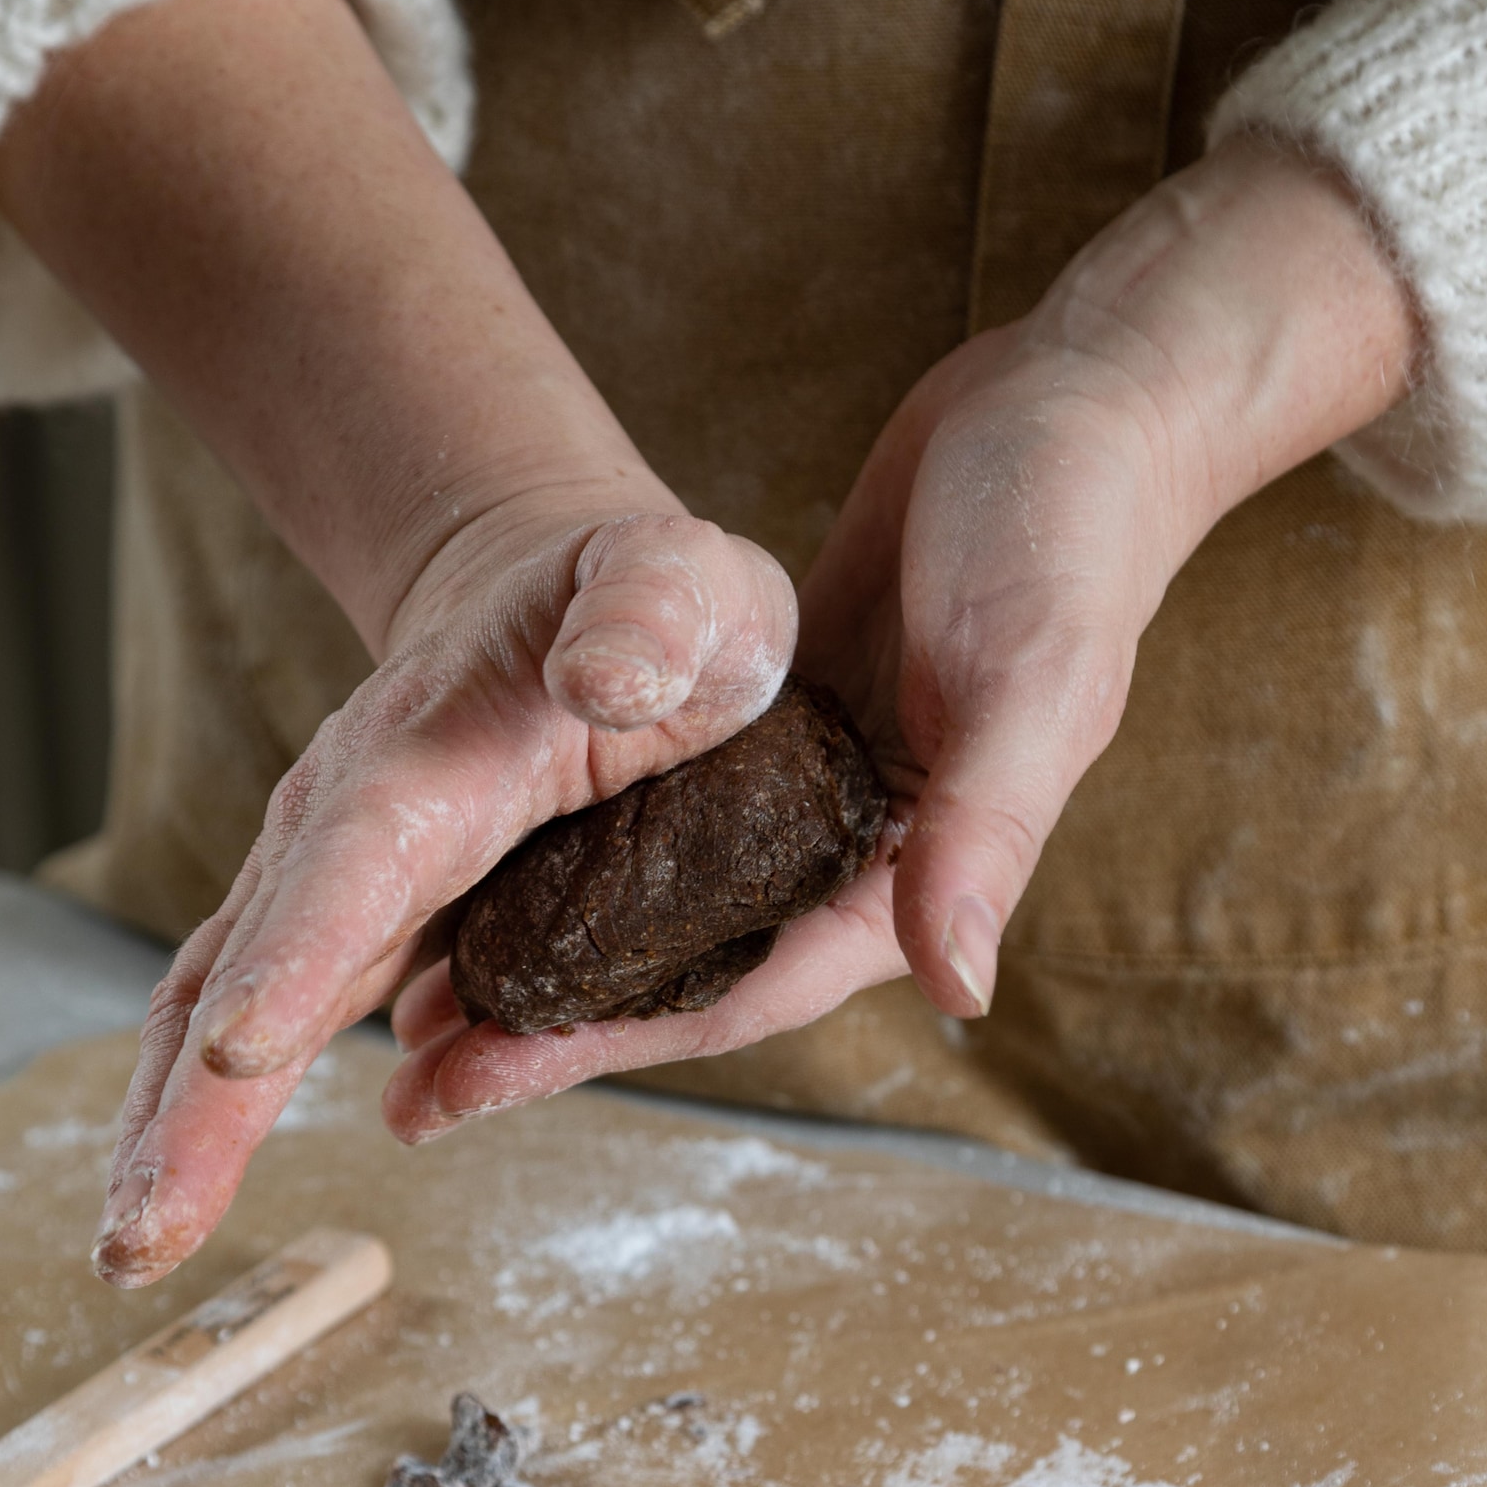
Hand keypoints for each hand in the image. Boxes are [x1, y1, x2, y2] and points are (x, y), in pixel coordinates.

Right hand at [93, 492, 793, 1281]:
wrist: (553, 596)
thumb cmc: (648, 606)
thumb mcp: (692, 589)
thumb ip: (657, 618)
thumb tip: (610, 678)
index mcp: (438, 757)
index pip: (361, 858)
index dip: (303, 952)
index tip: (246, 1051)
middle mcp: (353, 826)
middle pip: (256, 969)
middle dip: (198, 1105)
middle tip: (144, 1229)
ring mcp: (335, 885)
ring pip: (228, 1013)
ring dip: (179, 1133)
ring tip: (136, 1245)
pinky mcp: (340, 933)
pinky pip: (258, 1025)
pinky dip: (211, 1112)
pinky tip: (180, 1200)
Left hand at [388, 135, 1419, 1134]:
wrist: (1078, 408)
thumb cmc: (1071, 537)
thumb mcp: (1028, 683)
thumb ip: (986, 837)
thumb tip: (960, 989)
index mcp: (911, 877)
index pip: (737, 992)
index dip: (606, 1046)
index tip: (481, 1078)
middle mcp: (852, 860)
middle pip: (675, 976)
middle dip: (550, 1031)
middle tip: (409, 1078)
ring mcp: (809, 797)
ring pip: (653, 909)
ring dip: (546, 953)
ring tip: (415, 998)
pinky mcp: (778, 727)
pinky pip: (659, 813)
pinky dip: (575, 849)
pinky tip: (482, 863)